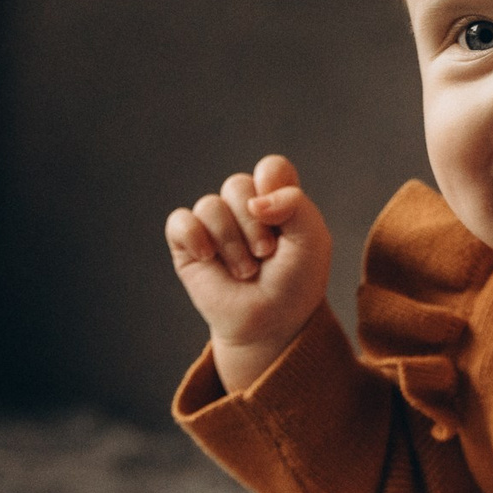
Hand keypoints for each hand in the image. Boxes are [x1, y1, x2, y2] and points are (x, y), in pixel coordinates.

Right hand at [164, 153, 332, 393]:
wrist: (269, 324)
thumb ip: (295, 204)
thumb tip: (256, 201)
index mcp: (276, 199)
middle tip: (267, 255)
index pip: (270, 168)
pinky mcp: (187, 243)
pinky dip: (195, 237)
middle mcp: (244, 207)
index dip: (272, 183)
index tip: (281, 216)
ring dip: (232, 243)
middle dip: (254, 225)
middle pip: (237, 185)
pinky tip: (209, 259)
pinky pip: (180, 221)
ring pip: (210, 205)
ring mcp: (214, 224)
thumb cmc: (294, 284)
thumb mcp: (312, 241)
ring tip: (246, 271)